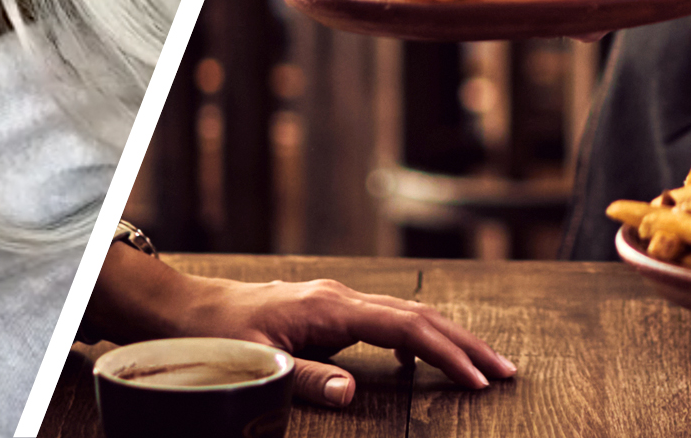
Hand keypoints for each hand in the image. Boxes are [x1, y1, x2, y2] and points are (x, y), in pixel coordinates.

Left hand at [167, 276, 515, 407]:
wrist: (183, 308)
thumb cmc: (216, 336)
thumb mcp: (255, 363)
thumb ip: (305, 379)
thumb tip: (353, 392)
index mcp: (330, 309)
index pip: (406, 328)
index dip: (447, 355)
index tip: (480, 380)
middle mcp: (340, 298)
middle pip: (419, 316)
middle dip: (465, 344)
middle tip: (507, 371)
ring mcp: (336, 301)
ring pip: (407, 315)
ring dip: (447, 340)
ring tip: (483, 366)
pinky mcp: (329, 310)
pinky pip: (386, 321)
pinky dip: (416, 338)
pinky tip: (423, 362)